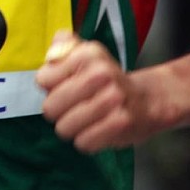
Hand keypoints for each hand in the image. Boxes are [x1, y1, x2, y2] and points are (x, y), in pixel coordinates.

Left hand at [36, 31, 154, 151]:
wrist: (146, 100)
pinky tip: (97, 129)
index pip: (43, 79)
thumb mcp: (85, 53)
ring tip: (85, 119)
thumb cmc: (105, 79)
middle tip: (73, 107)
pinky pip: (83, 142)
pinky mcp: (120, 123)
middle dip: (57, 112)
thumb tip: (51, 57)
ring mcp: (112, 98)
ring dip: (71, 128)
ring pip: (64, 128)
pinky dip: (86, 140)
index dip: (50, 87)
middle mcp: (101, 73)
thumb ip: (62, 47)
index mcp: (87, 53)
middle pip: (50, 107)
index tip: (64, 86)